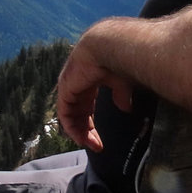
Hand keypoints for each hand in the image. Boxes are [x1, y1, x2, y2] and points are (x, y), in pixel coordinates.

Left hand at [55, 34, 132, 151]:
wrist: (108, 46)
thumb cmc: (118, 59)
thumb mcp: (122, 82)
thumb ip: (121, 95)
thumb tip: (126, 109)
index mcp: (89, 80)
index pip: (86, 105)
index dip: (92, 123)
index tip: (102, 138)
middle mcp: (77, 84)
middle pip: (78, 113)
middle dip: (87, 131)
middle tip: (97, 146)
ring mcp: (69, 87)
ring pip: (70, 116)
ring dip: (80, 133)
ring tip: (91, 145)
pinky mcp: (65, 90)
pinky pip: (65, 115)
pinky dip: (72, 128)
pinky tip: (82, 139)